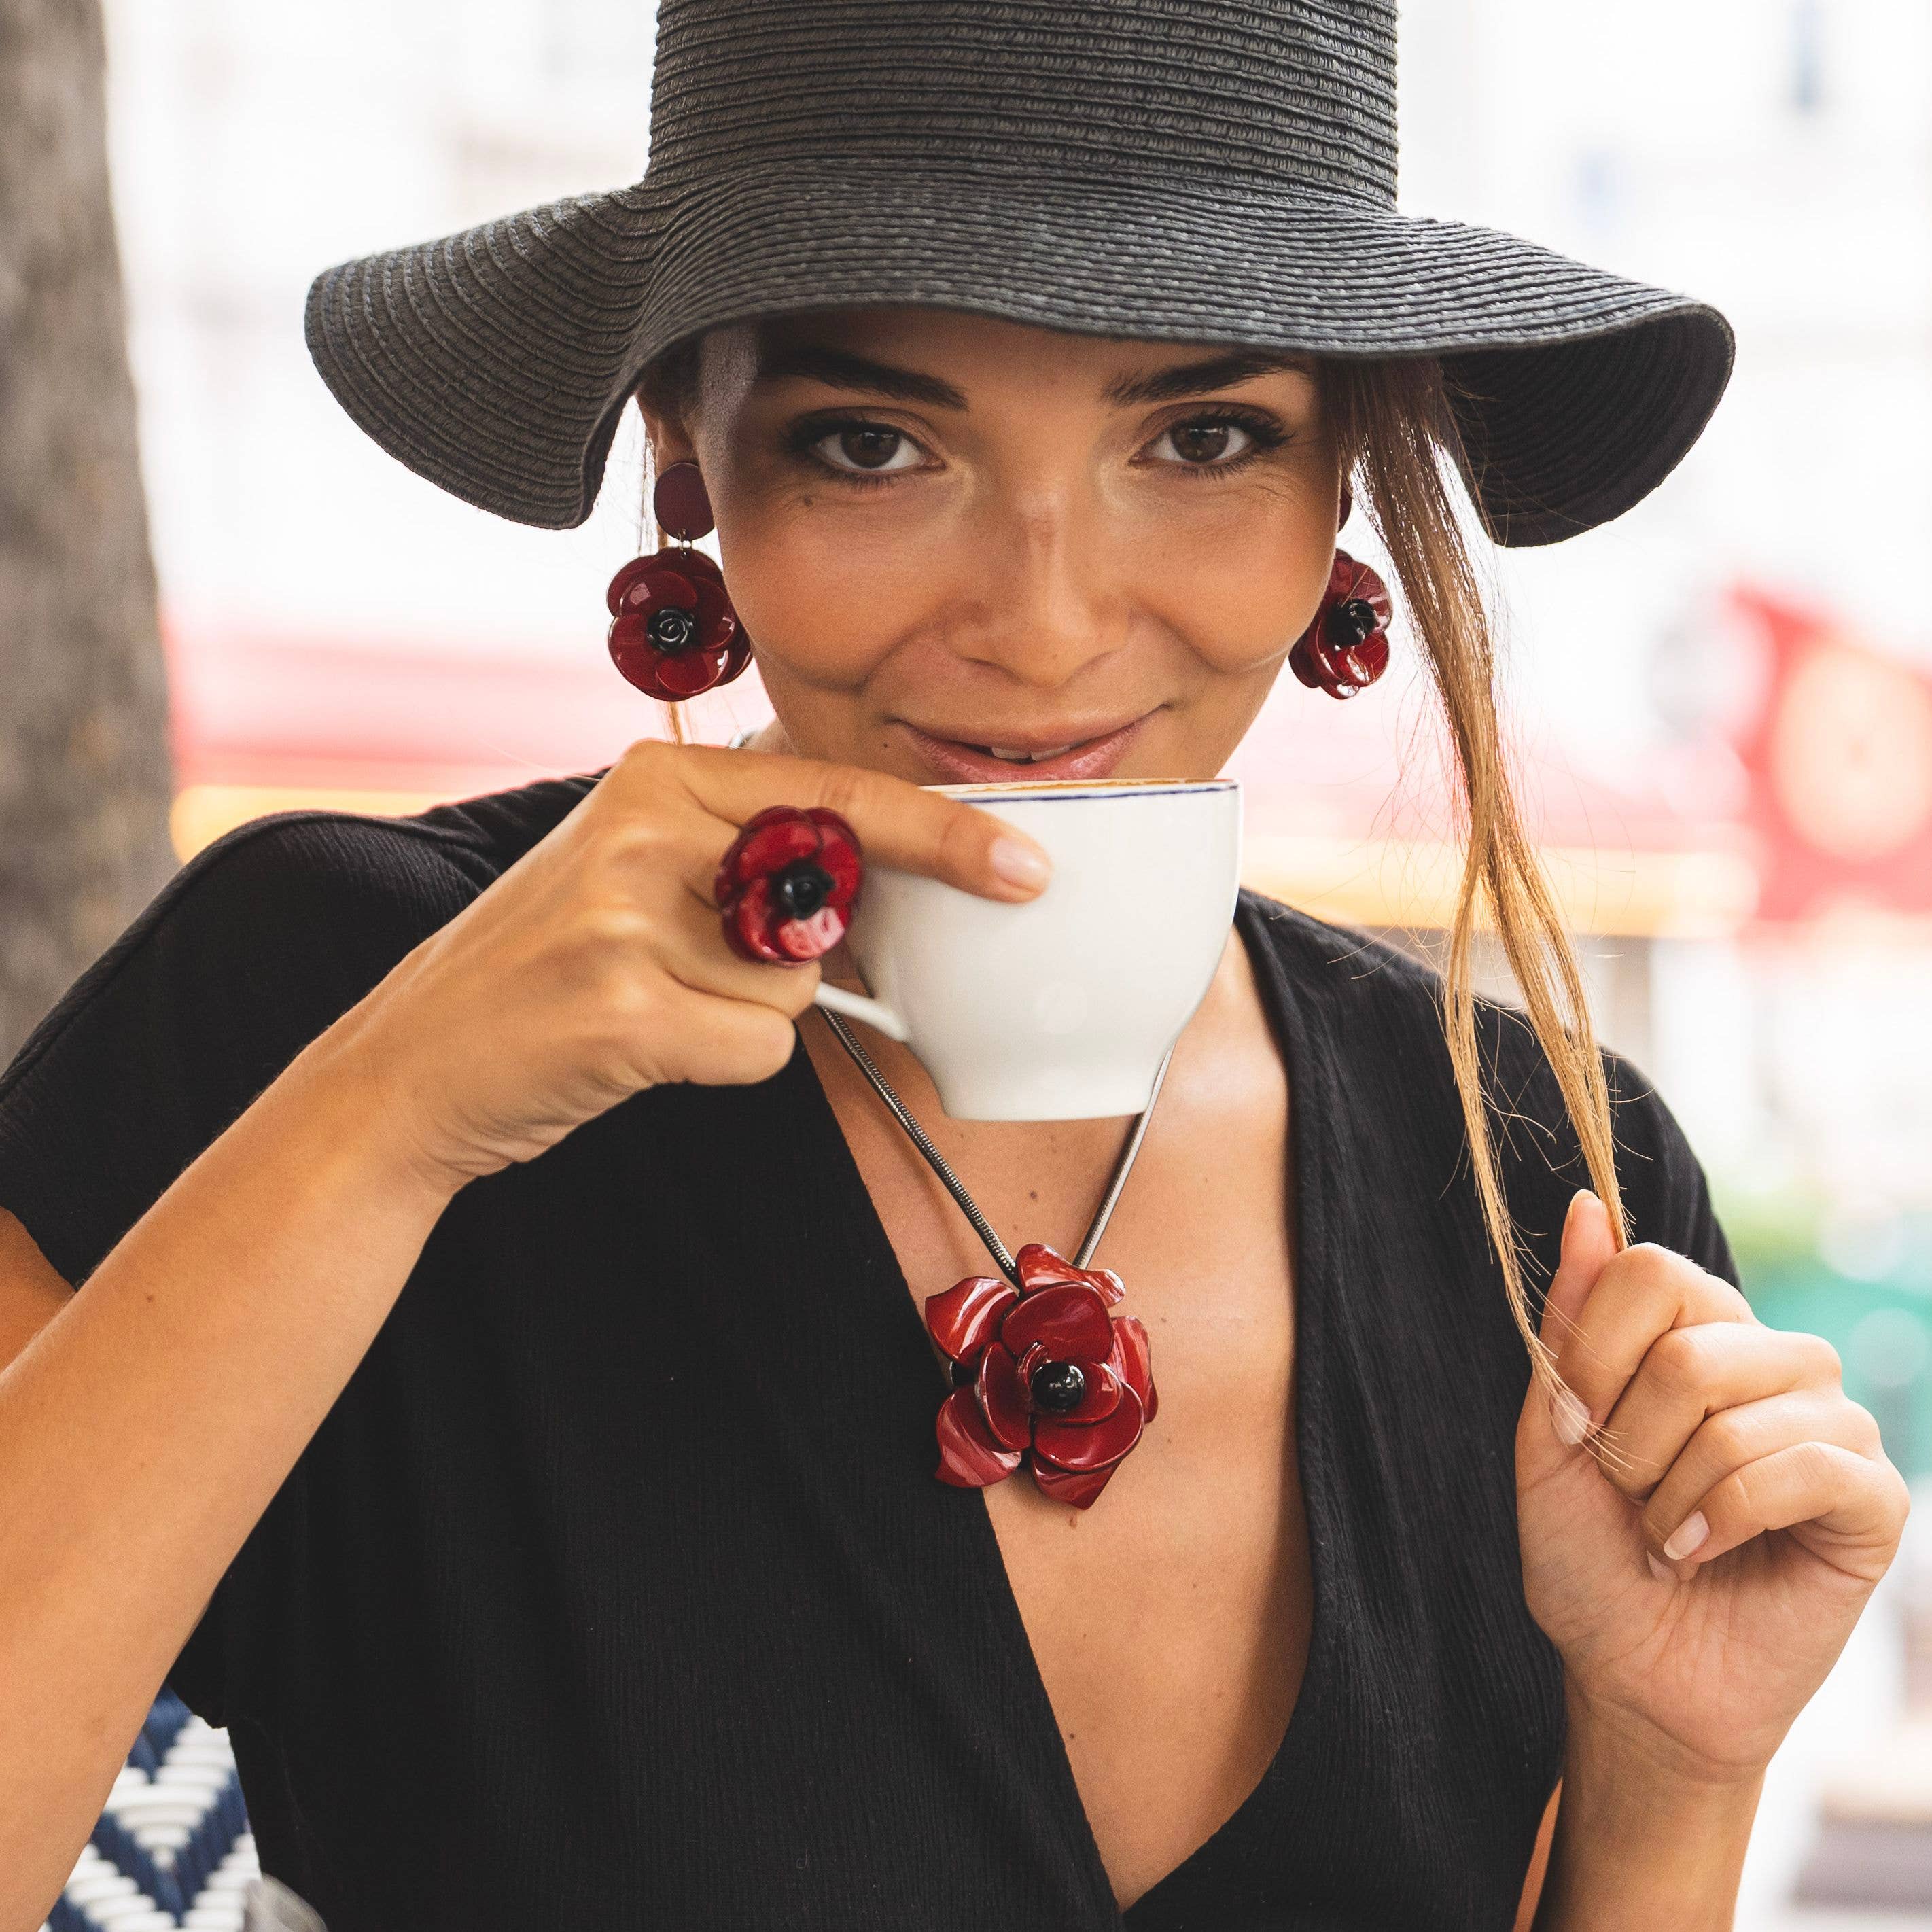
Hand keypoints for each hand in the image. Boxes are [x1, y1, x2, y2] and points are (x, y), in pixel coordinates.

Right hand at [326, 739, 1051, 1191]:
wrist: (410, 1069)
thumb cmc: (544, 974)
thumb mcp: (632, 875)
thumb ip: (744, 860)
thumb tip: (883, 889)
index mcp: (654, 778)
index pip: (834, 791)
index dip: (942, 831)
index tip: (1024, 866)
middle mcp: (640, 828)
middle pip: (828, 901)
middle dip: (803, 955)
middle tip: (706, 970)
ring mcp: (625, 916)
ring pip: (793, 990)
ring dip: (743, 1020)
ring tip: (646, 1009)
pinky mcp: (622, 1006)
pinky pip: (757, 1050)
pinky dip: (720, 1067)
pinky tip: (638, 1052)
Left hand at [1516, 1190, 1911, 1782]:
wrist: (1631, 1676)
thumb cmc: (1589, 1557)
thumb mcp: (1549, 1434)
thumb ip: (1570, 1323)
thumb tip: (1586, 1206)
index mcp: (1699, 1330)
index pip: (1650, 1269)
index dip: (1593, 1353)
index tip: (1573, 1426)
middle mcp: (1776, 1360)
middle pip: (1690, 1344)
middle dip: (1628, 1440)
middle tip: (1627, 1497)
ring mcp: (1833, 1424)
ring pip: (1737, 1412)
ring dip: (1672, 1492)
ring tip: (1665, 1535)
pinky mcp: (1872, 1497)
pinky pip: (1803, 1467)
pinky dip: (1725, 1519)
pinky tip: (1700, 1555)